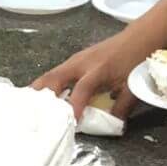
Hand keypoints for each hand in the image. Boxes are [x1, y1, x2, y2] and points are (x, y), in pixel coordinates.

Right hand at [33, 33, 147, 119]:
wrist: (138, 39)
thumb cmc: (135, 61)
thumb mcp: (133, 87)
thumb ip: (122, 107)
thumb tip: (112, 126)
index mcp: (98, 70)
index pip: (82, 88)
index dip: (75, 104)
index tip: (71, 122)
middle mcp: (82, 63)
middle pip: (55, 77)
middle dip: (41, 95)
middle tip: (31, 113)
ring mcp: (75, 60)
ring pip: (51, 74)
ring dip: (39, 90)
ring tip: (28, 107)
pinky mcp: (74, 60)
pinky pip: (56, 73)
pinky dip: (47, 85)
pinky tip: (42, 97)